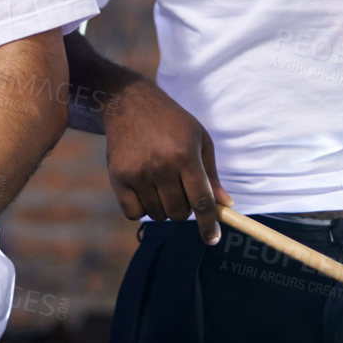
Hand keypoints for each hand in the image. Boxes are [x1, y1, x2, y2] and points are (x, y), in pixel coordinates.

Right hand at [103, 79, 229, 244]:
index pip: (201, 201)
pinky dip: (141, 209)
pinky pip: (133, 213)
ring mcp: (137, 173)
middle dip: (185, 209)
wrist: (128, 103)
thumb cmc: (171, 122)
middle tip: (180, 190)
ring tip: (161, 184)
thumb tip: (225, 205)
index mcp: (185, 155)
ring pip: (158, 215)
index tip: (213, 239)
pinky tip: (144, 190)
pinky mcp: (118, 177)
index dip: (210, 225)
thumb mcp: (199, 139)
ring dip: (164, 208)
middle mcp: (161, 166)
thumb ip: (211, 174)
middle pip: (180, 213)